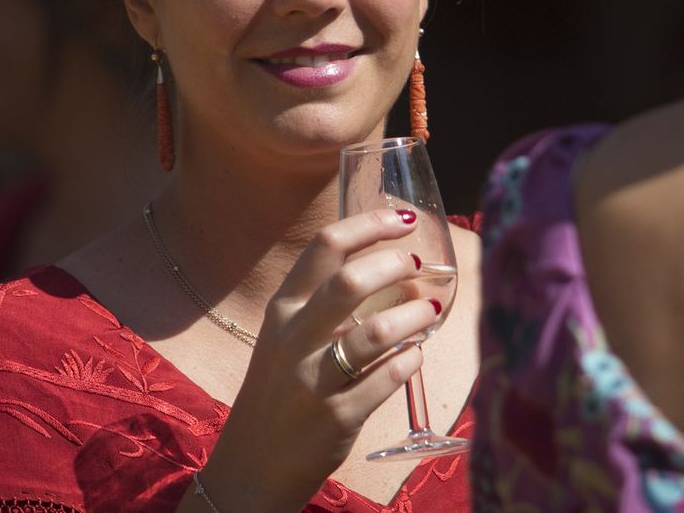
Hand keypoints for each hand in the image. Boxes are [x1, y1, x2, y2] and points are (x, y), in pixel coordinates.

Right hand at [193, 209, 441, 512]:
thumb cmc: (280, 390)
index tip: (404, 218)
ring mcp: (314, 379)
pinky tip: (415, 355)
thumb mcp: (286, 337)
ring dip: (414, 315)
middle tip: (419, 265)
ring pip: (376, 332)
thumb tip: (393, 266)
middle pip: (350, 281)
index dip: (370, 223)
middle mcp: (294, 339)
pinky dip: (411, 359)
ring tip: (430, 310)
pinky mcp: (338, 416)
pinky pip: (388, 377)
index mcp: (283, 310)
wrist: (253, 465)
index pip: (325, 245)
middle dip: (395, 264)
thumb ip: (325, 303)